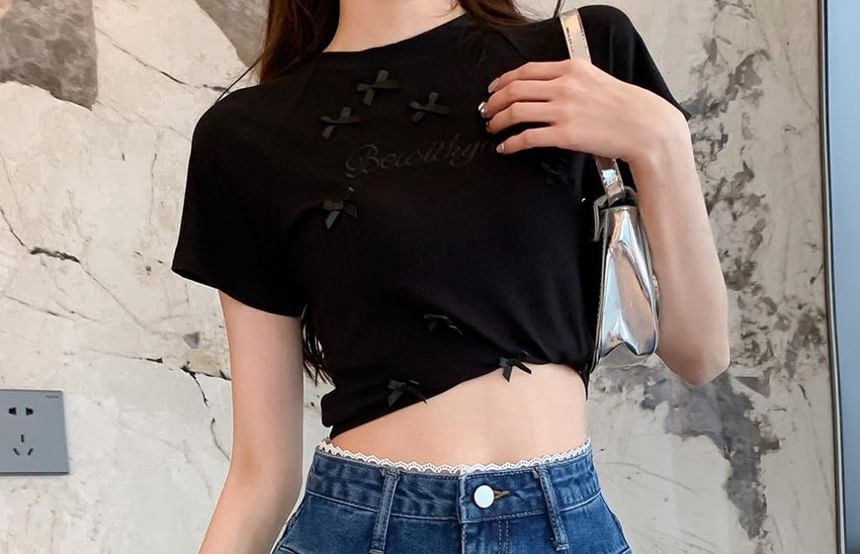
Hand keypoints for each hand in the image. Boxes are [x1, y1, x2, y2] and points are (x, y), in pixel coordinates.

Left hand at [479, 59, 685, 162]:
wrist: (645, 126)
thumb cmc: (625, 106)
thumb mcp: (597, 79)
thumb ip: (571, 79)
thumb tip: (546, 88)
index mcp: (571, 69)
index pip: (526, 70)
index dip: (503, 80)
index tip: (493, 89)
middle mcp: (564, 86)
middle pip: (514, 89)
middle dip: (494, 102)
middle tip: (486, 112)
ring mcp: (563, 110)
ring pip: (516, 111)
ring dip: (498, 121)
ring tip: (492, 129)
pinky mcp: (565, 134)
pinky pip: (527, 137)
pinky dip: (511, 143)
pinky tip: (505, 148)